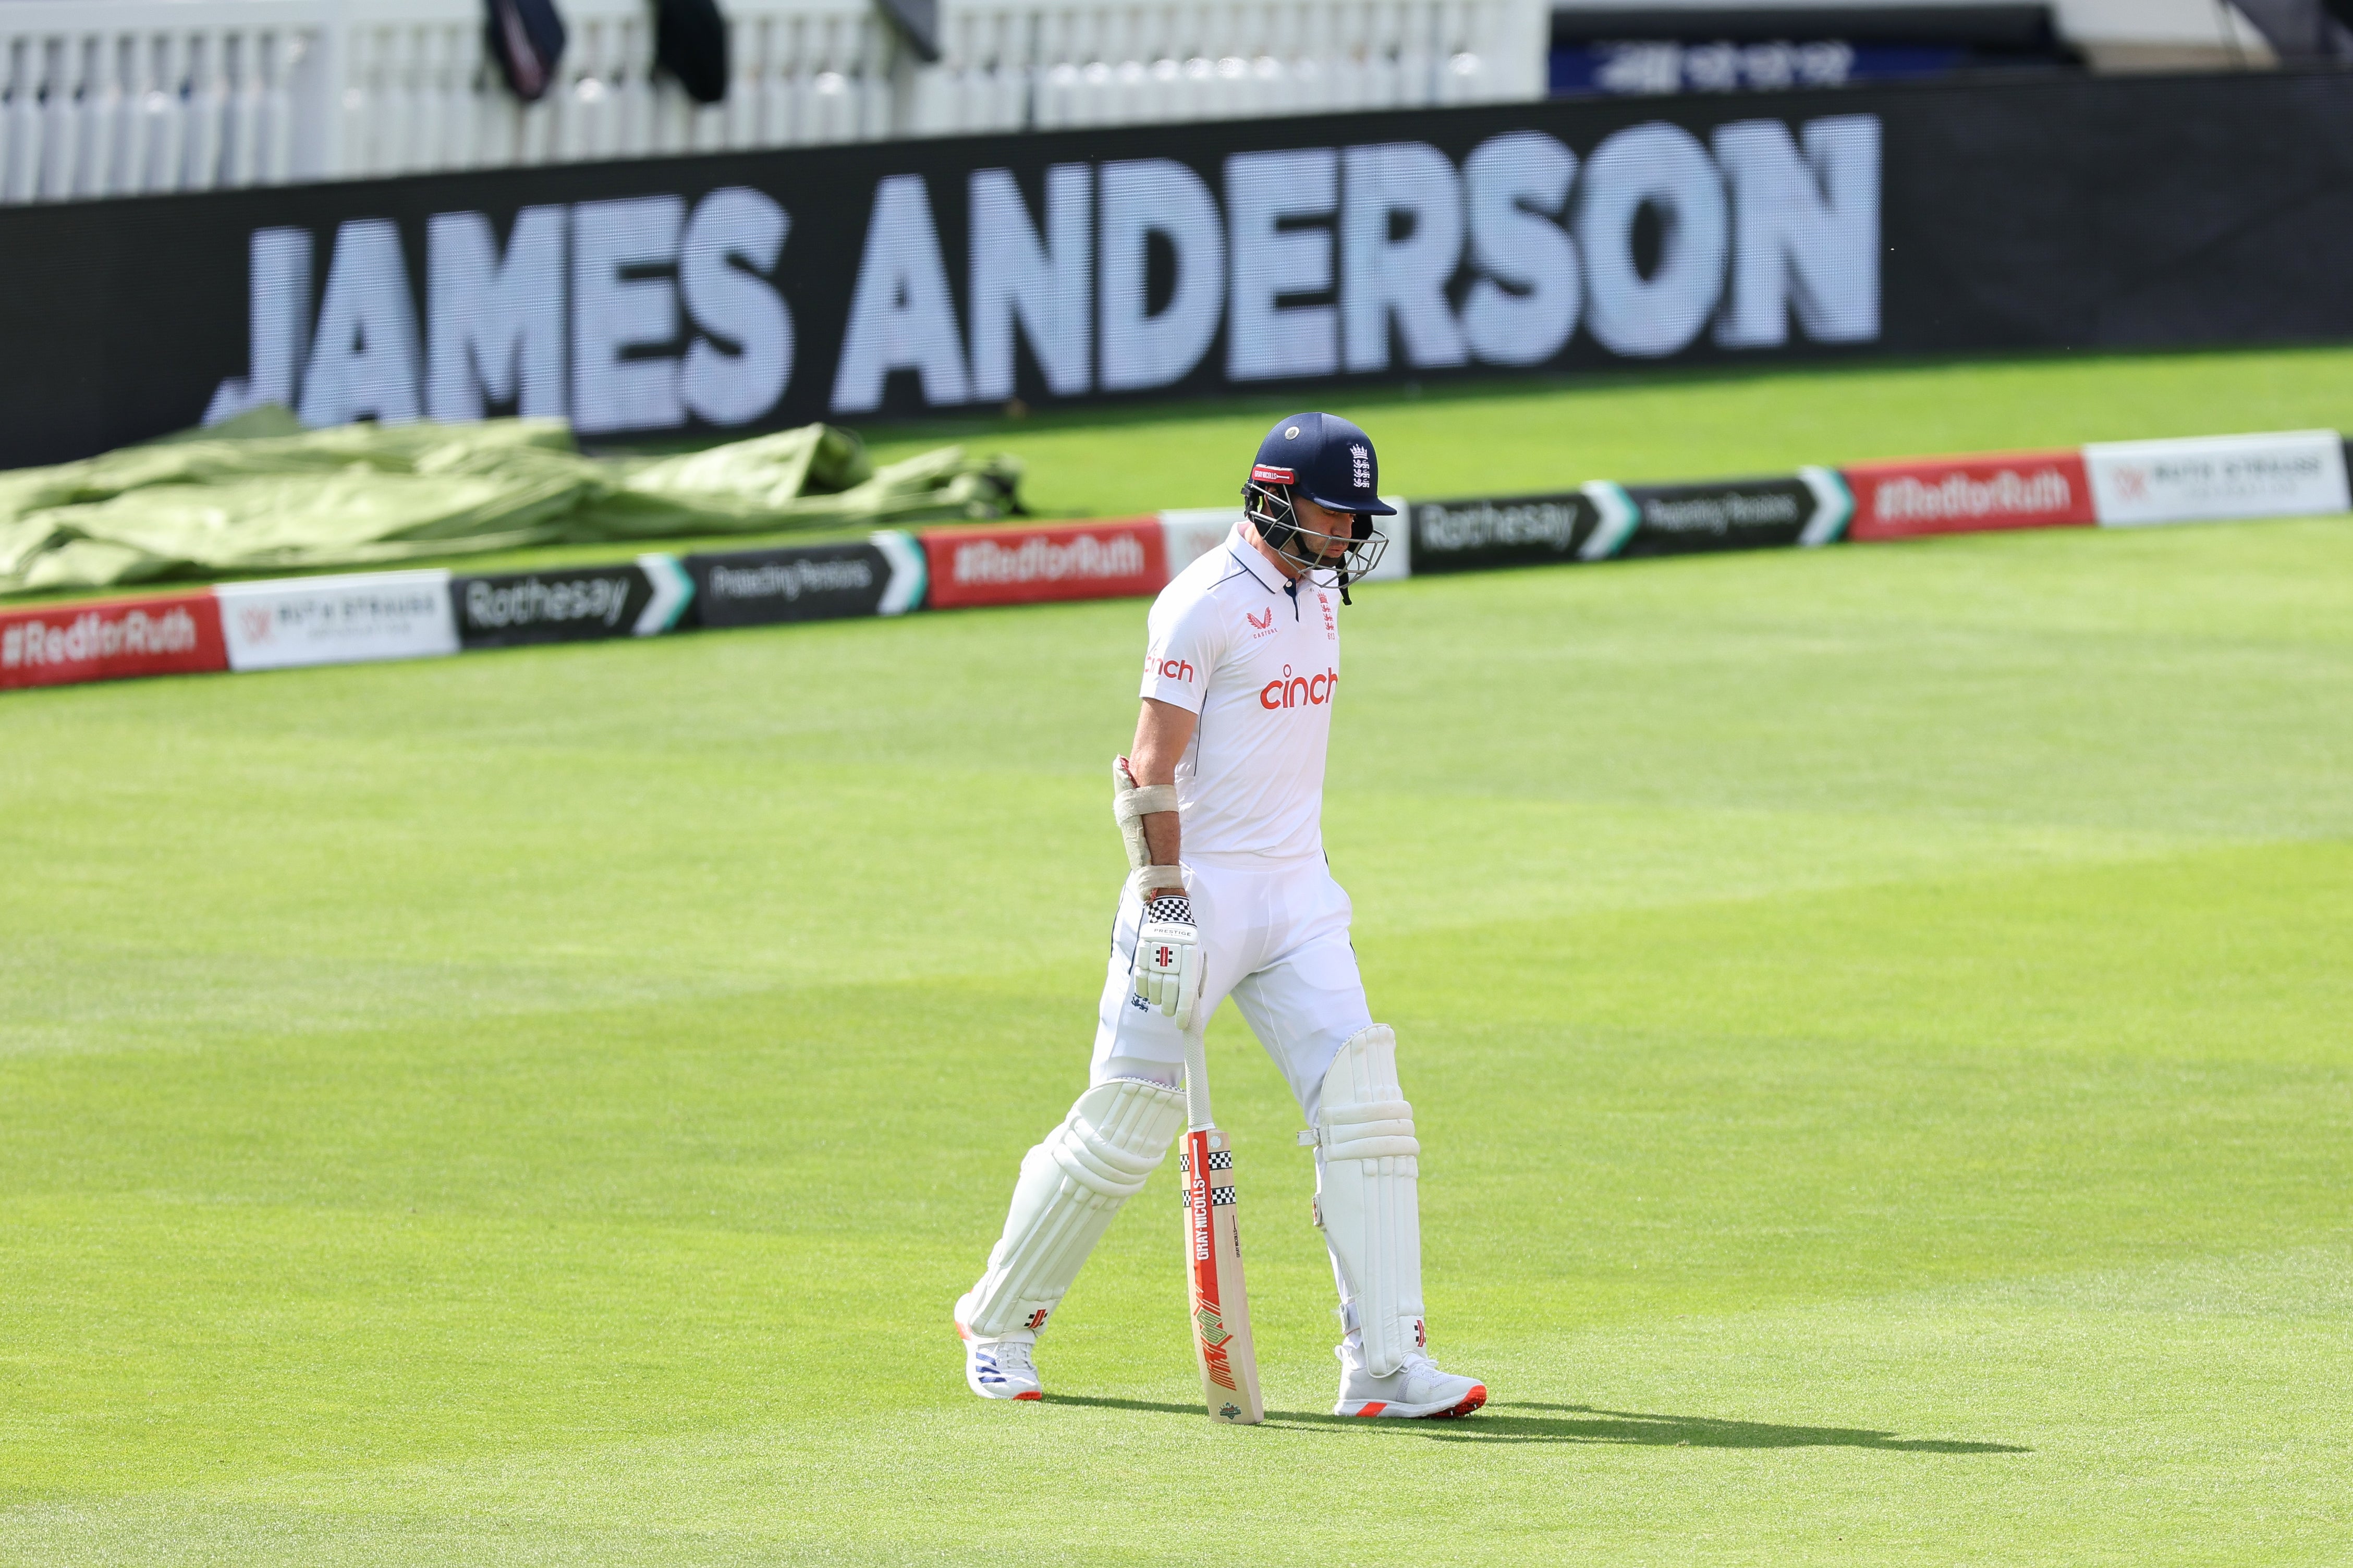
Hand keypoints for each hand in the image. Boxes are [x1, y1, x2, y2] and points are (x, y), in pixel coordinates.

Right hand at [1133, 894, 1200, 1031]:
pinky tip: (1148, 993)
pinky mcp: (1142, 953)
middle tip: (1168, 1012)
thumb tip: (1195, 1003)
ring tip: (1159, 1001)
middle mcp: (1172, 957)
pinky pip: (1140, 978)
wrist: (1171, 917)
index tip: (1180, 1025)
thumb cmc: (1188, 944)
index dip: (1183, 1011)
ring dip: (1156, 999)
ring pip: (1153, 986)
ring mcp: (1155, 955)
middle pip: (1168, 991)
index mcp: (1190, 958)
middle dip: (1168, 1007)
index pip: (1186, 992)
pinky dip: (1144, 990)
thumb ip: (1198, 980)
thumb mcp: (1199, 958)